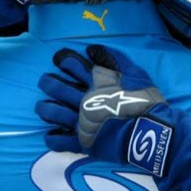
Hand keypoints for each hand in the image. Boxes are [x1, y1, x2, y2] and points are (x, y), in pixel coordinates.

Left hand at [37, 45, 167, 171]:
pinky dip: (52, 138)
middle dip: (48, 83)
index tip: (58, 60)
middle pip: (58, 88)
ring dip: (44, 108)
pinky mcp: (83, 141)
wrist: (149, 132)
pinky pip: (60, 141)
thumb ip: (114, 59)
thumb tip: (91, 49)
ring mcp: (81, 121)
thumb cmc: (145, 101)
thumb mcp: (134, 74)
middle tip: (43, 81)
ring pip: (54, 113)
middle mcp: (84, 100)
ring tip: (40, 107)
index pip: (73, 66)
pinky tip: (49, 135)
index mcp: (96, 83)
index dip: (64, 61)